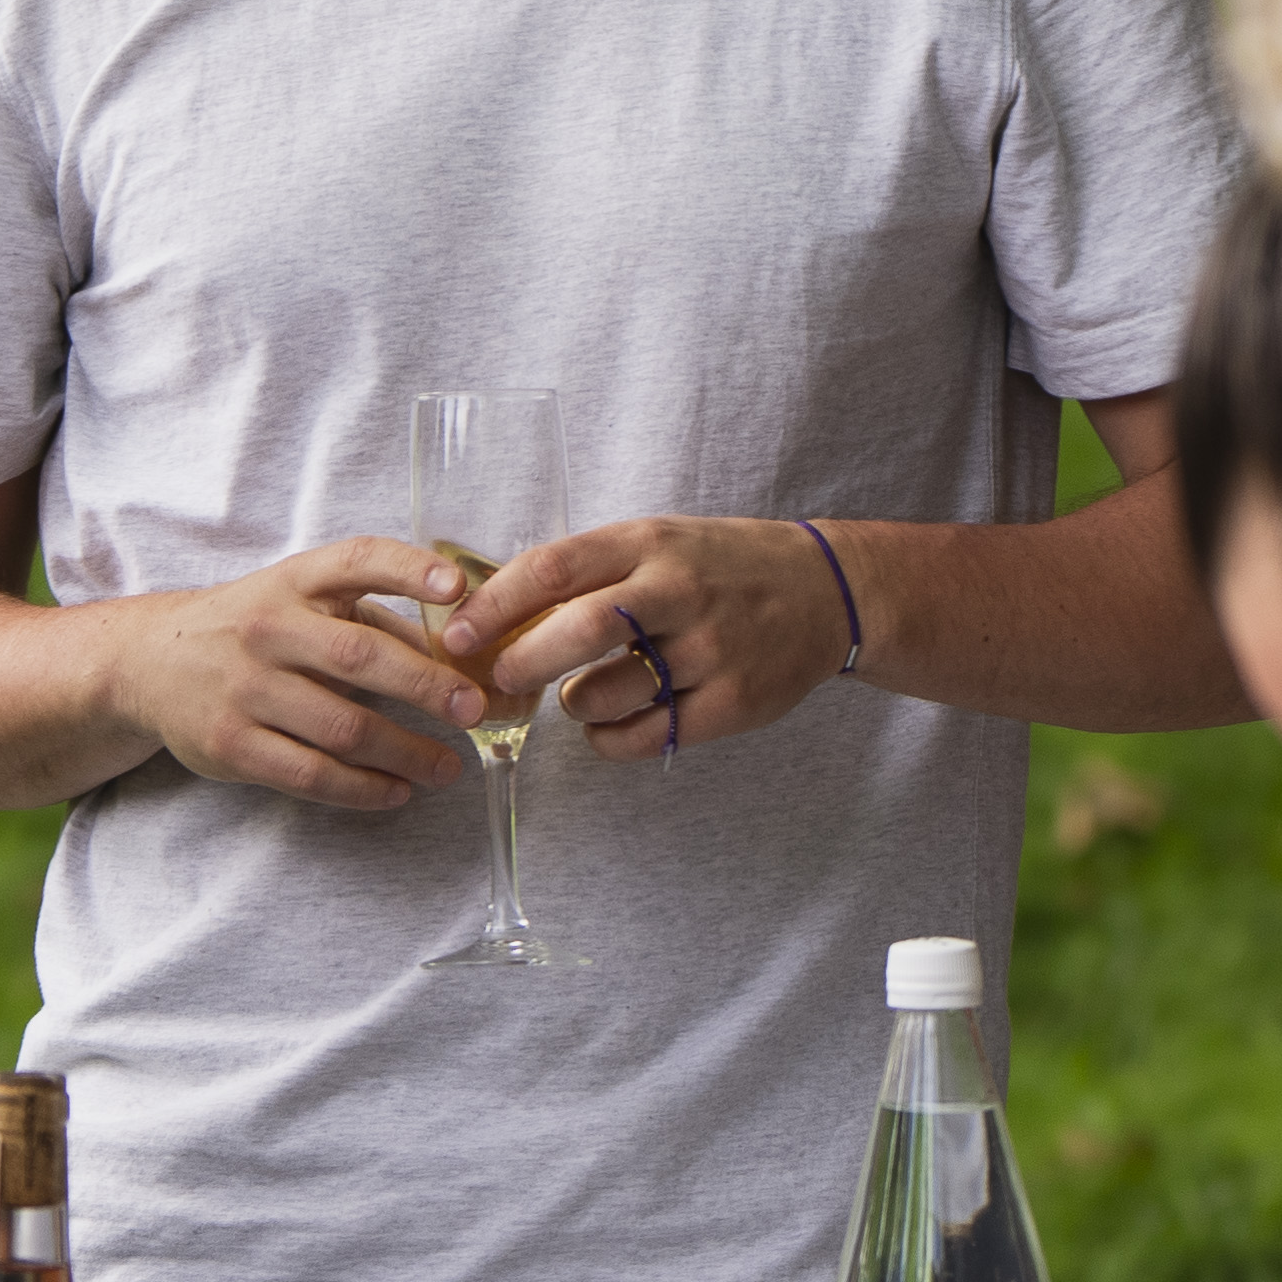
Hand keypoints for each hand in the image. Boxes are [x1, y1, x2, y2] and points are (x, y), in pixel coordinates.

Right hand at [101, 536, 492, 809]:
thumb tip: (463, 650)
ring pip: (342, 728)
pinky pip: (310, 774)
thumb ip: (377, 620)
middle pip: (360, 657)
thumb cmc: (254, 627)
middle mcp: (268, 628)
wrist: (153, 661)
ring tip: (447, 767)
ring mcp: (246, 689)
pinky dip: (363, 788)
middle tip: (475, 710)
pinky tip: (396, 791)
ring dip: (406, 752)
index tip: (459, 586)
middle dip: (427, 687)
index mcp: (294, 581)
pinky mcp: (231, 745)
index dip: (410, 569)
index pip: (357, 560)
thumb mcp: (303, 602)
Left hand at [457, 510, 862, 765]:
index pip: (554, 568)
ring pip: (605, 695)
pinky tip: (614, 723)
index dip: (494, 604)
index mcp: (650, 543)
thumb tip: (492, 609)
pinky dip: (609, 739)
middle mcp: (679, 592)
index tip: (455, 632)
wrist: (827, 591)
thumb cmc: (721, 567)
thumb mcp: (657, 541)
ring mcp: (709, 650)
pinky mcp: (732, 703)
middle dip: (522, 662)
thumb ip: (589, 570)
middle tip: (499, 678)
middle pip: (579, 631)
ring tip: (581, 695)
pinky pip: (643, 738)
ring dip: (574, 704)